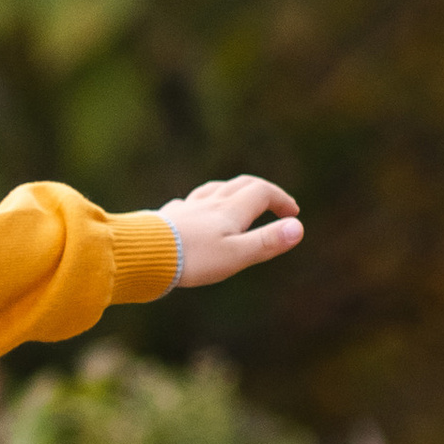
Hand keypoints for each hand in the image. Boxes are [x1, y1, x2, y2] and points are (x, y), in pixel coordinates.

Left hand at [160, 174, 303, 288]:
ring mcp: (186, 208)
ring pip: (213, 190)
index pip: (262, 192)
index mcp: (230, 210)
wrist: (144, 254)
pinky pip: (186, 203)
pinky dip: (199, 204)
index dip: (281, 199)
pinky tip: (192, 210)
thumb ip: (267, 241)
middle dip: (261, 190)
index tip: (293, 213)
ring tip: (236, 201)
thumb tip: (298, 228)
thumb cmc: (193, 258)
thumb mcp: (237, 255)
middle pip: (240, 184)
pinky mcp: (167, 218)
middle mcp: (209, 203)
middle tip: (274, 203)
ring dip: (230, 191)